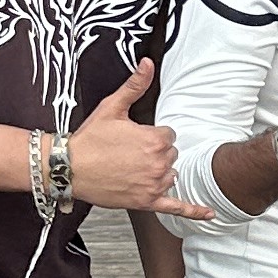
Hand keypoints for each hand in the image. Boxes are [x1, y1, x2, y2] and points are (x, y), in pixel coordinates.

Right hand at [69, 58, 185, 211]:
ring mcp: (153, 184)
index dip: (151, 136)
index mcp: (155, 139)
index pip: (169, 135)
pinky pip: (176, 207)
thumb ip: (135, 86)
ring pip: (170, 175)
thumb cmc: (89, 139)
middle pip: (170, 155)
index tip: (133, 138)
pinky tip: (209, 214)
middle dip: (153, 153)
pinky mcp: (146, 202)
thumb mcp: (112, 107)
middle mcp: (158, 163)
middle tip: (128, 153)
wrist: (68, 168)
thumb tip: (147, 63)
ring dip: (158, 172)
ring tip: (132, 169)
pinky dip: (193, 211)